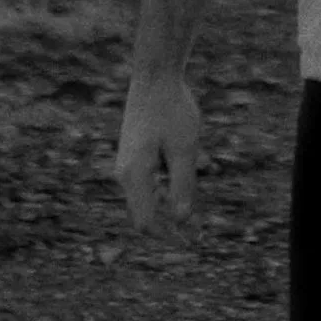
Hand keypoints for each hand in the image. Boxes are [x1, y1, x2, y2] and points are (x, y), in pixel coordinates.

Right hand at [116, 71, 202, 231]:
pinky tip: (182, 191)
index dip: (166, 237)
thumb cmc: (172, 109)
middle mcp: (124, 173)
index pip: (145, 222)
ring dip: (166, 210)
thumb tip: (180, 220)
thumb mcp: (185, 148)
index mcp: (135, 175)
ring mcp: (126, 163)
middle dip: (167, 227)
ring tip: (192, 221)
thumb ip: (182, 184)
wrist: (154, 76)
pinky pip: (146, 184)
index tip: (190, 244)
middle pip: (142, 214)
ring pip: (145, 199)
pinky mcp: (133, 154)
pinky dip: (163, 193)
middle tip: (196, 237)